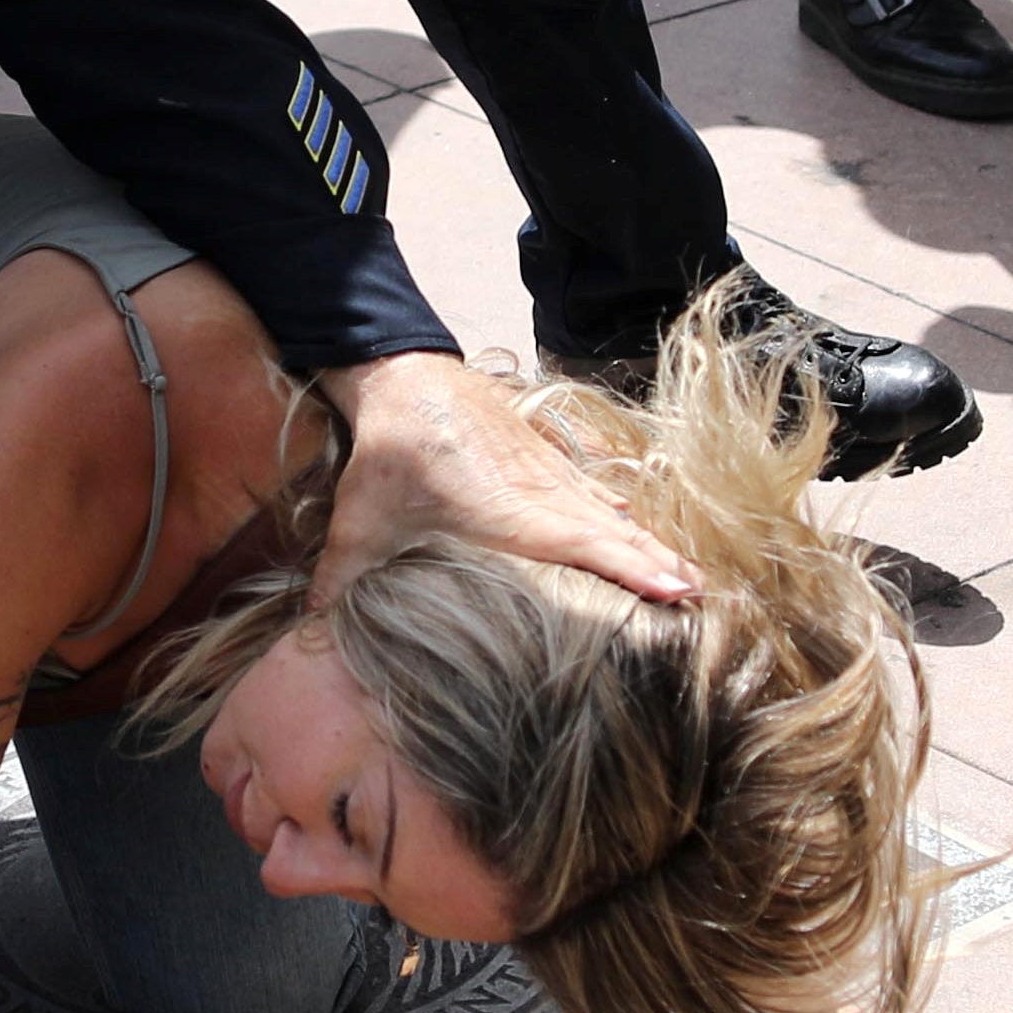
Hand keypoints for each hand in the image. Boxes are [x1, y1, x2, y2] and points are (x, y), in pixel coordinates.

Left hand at [316, 352, 699, 604]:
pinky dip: (624, 520)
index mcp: (513, 514)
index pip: (587, 545)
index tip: (678, 590)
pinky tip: (640, 534)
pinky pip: (596, 494)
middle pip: (617, 534)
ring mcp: (552, 474)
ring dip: (650, 546)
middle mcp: (545, 494)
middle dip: (660, 567)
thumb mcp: (360, 523)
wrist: (404, 377)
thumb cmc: (387, 455)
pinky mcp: (546, 461)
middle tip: (704, 600)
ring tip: (690, 581)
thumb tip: (308, 636)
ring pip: (613, 514)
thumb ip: (341, 582)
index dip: (633, 568)